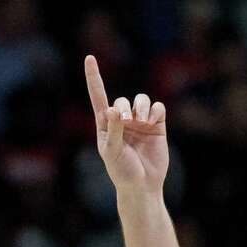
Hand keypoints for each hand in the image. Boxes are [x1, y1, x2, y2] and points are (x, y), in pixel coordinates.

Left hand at [84, 55, 168, 194]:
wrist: (143, 186)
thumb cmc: (123, 172)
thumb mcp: (113, 152)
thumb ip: (113, 130)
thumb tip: (113, 108)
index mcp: (106, 125)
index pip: (99, 97)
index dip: (94, 78)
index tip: (89, 59)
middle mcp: (122, 121)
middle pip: (122, 100)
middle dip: (125, 107)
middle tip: (128, 122)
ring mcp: (140, 122)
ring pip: (140, 100)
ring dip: (140, 106)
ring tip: (142, 121)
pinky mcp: (157, 125)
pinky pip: (157, 108)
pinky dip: (154, 110)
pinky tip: (152, 121)